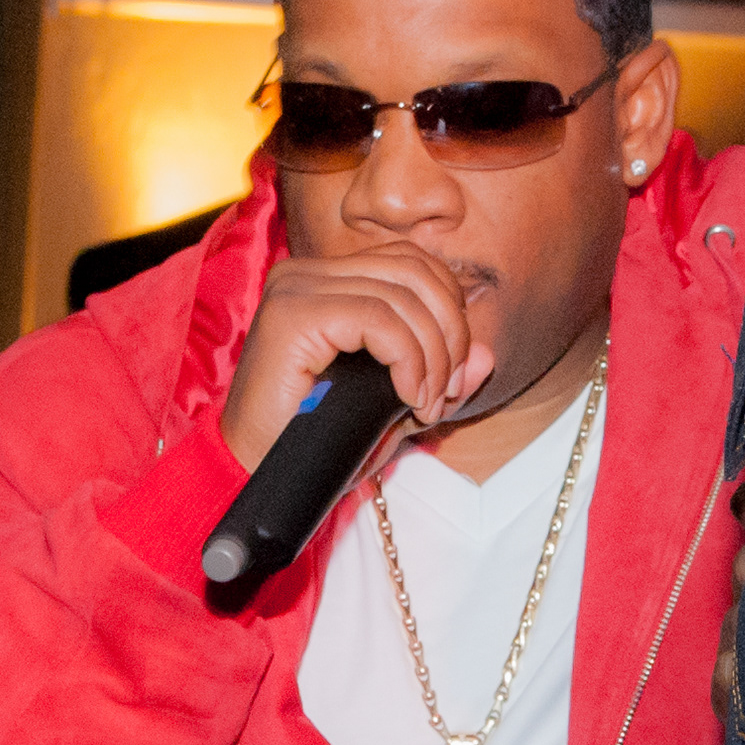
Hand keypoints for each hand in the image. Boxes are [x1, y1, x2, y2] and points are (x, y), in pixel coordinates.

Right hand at [219, 245, 491, 469]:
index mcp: (328, 280)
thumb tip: (487, 354)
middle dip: (450, 333)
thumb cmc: (317, 445)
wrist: (257, 479)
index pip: (414, 265)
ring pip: (403, 294)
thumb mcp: (394, 408)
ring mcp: (296, 288)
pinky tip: (409, 397)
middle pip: (415, 271)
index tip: (450, 379)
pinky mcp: (292, 313)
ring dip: (433, 354)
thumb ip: (440, 377)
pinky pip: (379, 318)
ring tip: (427, 402)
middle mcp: (306, 273)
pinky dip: (409, 358)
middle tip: (445, 392)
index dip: (450, 314)